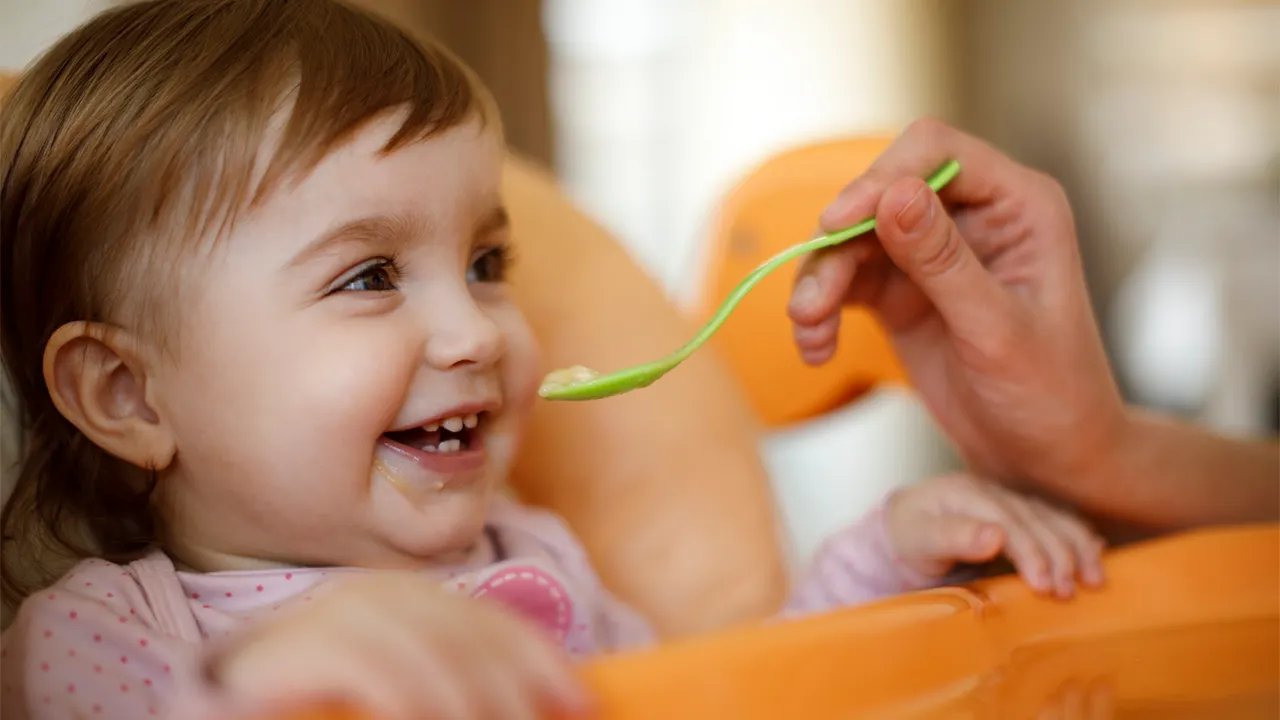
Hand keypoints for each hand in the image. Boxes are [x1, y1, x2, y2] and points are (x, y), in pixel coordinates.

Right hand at [212, 573, 590, 719]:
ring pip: (427, 654)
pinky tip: (423, 718)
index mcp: (416, 602)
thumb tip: (557, 703)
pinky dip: (409, 699)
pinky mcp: (297, 646)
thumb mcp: (413, 690)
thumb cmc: (330, 703)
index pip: (494, 625)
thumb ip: (460, 686)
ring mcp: (337, 615)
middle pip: (467, 637)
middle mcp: (381, 597)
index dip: (543, 664)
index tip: (584, 705)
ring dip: (470, 702)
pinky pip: (370, 667)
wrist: (231, 701)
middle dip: (512, 693)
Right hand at [788, 118, 1125, 496]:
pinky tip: (816, 348)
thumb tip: (892, 194)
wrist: (1046, 459)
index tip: (835, 224)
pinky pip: (845, 281)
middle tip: (811, 302)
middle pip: (880, 193)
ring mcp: (932, 253)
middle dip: (839, 243)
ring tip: (809, 330)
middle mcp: (972, 216)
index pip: (935, 152)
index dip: (880, 178)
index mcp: (1018, 205)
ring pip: (853, 239)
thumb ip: (944, 261)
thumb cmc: (1050, 394)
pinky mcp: (902, 291)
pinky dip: (821, 310)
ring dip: (821, 281)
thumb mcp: (997, 330)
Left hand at [885, 474, 1105, 598]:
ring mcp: (1010, 502)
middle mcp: (993, 492)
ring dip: (1078, 548)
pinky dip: (1079, 538)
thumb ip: (952, 536)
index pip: (1008, 520)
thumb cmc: (907, 539)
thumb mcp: (917, 540)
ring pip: (1054, 519)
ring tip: (1095, 580)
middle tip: (1068, 593)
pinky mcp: (1021, 516)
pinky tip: (1097, 554)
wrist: (901, 533)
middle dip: (1059, 556)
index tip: (1044, 585)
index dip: (1030, 551)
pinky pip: (1056, 522)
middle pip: (1037, 520)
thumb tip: (996, 535)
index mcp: (966, 492)